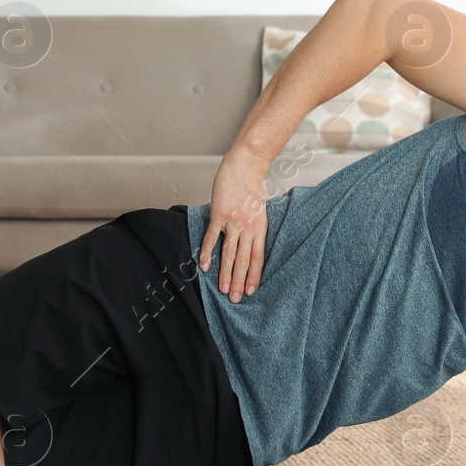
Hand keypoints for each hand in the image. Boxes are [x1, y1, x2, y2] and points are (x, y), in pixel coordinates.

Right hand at [199, 152, 270, 302]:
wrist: (245, 166)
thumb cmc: (252, 186)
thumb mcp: (261, 209)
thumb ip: (255, 227)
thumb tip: (250, 245)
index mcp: (260, 227)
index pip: (258, 258)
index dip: (254, 276)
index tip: (250, 292)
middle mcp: (248, 227)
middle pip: (243, 260)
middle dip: (239, 281)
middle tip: (235, 299)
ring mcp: (233, 221)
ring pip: (229, 253)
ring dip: (225, 273)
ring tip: (223, 290)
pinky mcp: (219, 214)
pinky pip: (211, 237)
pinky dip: (207, 252)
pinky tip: (204, 266)